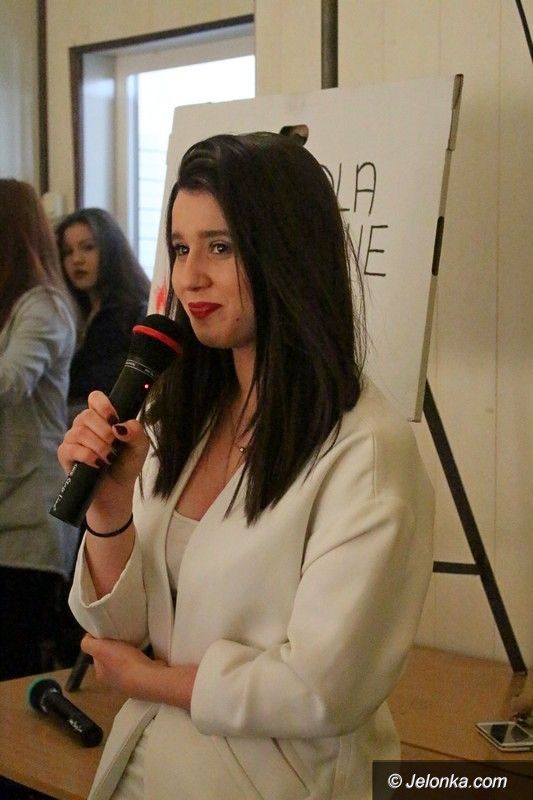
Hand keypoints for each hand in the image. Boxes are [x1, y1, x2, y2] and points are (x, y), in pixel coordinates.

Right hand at [58, 390, 148, 509]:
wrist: (117, 490)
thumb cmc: (126, 464)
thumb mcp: (140, 446)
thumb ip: (136, 431)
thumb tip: (119, 427)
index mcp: (101, 418)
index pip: (95, 398)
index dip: (103, 405)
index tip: (114, 419)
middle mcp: (84, 425)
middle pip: (87, 415)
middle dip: (105, 432)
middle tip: (115, 446)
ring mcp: (73, 439)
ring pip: (80, 432)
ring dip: (99, 446)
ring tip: (109, 459)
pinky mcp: (65, 455)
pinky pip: (71, 448)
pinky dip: (88, 456)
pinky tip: (98, 464)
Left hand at [81, 634, 163, 698]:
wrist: (148, 677)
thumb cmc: (123, 662)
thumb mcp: (99, 649)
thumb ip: (88, 644)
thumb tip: (87, 637)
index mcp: (101, 674)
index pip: (97, 655)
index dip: (101, 642)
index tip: (109, 634)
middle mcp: (113, 680)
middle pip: (111, 658)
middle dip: (116, 647)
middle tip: (122, 636)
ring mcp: (129, 681)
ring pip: (125, 661)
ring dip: (129, 652)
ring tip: (134, 642)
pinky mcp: (143, 678)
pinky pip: (139, 664)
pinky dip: (140, 657)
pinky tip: (143, 651)